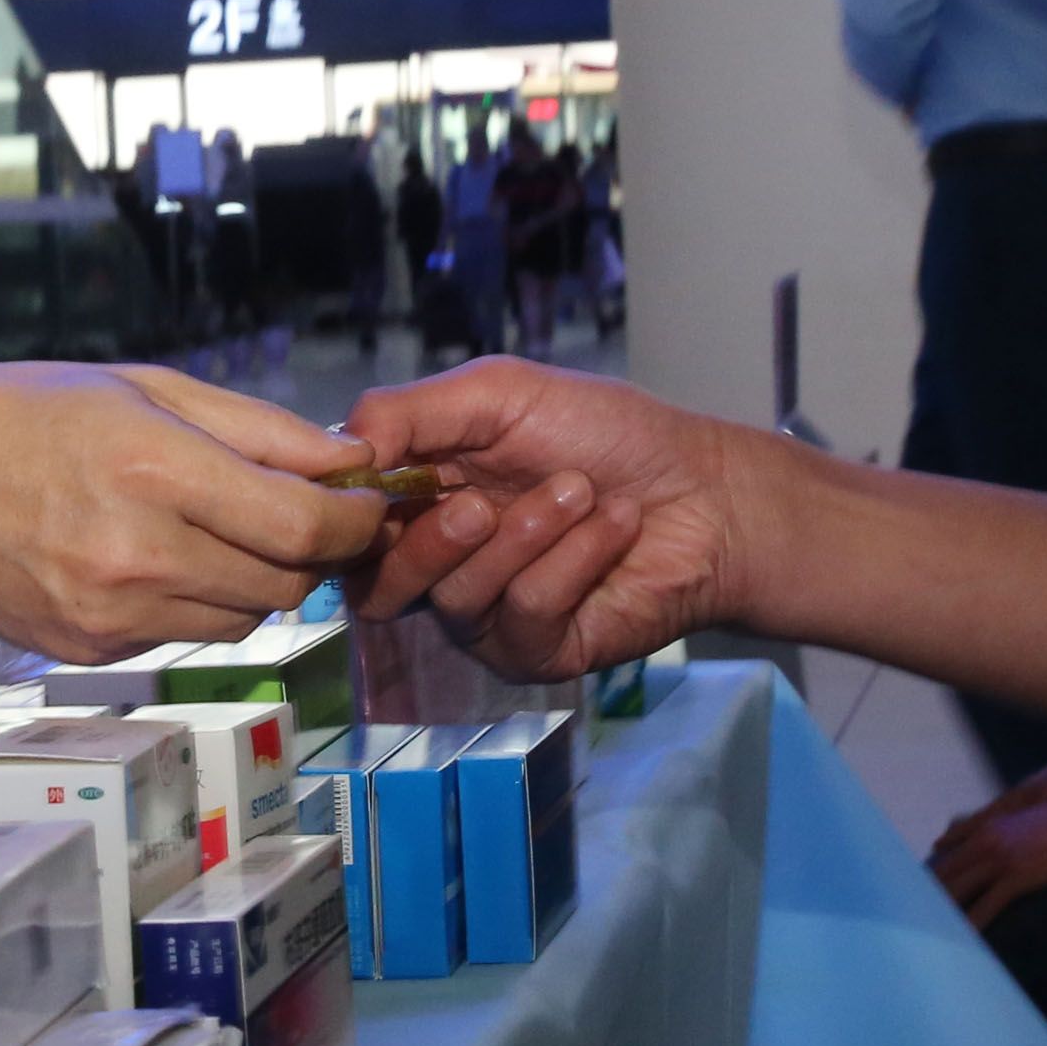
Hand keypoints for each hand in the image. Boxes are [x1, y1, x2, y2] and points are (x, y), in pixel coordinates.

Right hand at [0, 362, 380, 664]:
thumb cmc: (24, 413)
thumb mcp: (144, 387)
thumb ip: (257, 428)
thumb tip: (349, 459)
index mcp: (153, 470)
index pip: (302, 525)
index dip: (354, 519)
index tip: (364, 501)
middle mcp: (135, 553)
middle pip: (284, 582)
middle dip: (311, 550)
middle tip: (301, 514)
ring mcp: (109, 613)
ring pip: (243, 619)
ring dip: (256, 581)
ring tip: (220, 531)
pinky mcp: (89, 649)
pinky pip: (184, 634)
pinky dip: (195, 601)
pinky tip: (156, 556)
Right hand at [343, 358, 754, 679]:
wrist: (708, 488)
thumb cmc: (610, 433)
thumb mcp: (497, 393)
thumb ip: (405, 412)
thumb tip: (338, 448)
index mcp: (419, 499)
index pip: (348, 526)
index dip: (354, 512)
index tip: (378, 483)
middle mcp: (443, 563)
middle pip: (377, 584)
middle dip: (432, 540)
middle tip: (483, 502)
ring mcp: (489, 614)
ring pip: (456, 601)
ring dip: (526, 536)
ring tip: (582, 491)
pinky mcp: (539, 651)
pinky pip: (524, 618)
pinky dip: (573, 561)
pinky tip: (614, 525)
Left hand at [927, 745, 1046, 927]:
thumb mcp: (1025, 813)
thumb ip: (998, 824)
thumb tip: (975, 838)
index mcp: (986, 830)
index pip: (945, 860)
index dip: (927, 883)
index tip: (912, 902)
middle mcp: (985, 843)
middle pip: (942, 877)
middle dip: (922, 903)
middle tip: (907, 928)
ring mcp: (1000, 858)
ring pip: (956, 892)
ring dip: (940, 917)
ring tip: (924, 942)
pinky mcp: (1019, 875)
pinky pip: (987, 907)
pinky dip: (972, 927)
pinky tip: (963, 945)